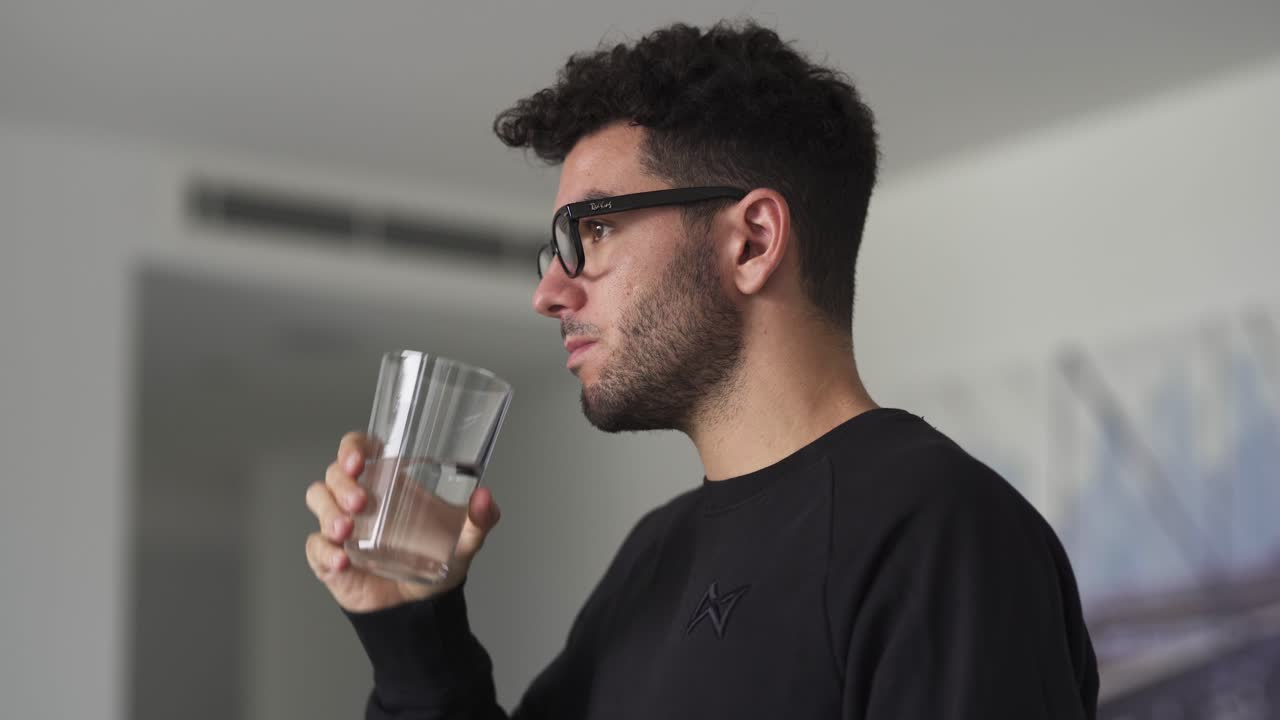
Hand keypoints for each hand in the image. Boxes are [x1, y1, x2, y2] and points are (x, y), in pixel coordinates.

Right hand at [304, 431, 501, 612]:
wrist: (421, 606)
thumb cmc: (438, 562)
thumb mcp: (465, 539)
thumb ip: (481, 519)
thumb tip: (485, 497)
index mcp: (388, 483)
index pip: (359, 449)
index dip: (352, 446)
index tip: (359, 458)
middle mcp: (360, 498)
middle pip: (334, 473)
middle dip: (342, 482)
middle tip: (361, 501)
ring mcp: (342, 526)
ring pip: (318, 501)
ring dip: (329, 511)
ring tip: (347, 530)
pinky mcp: (330, 556)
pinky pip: (315, 547)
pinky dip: (324, 552)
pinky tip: (342, 560)